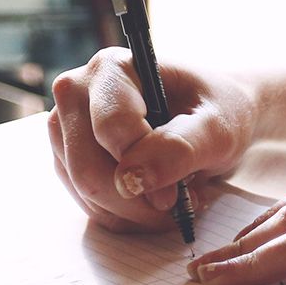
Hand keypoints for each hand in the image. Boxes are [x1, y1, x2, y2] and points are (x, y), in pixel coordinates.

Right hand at [47, 47, 257, 231]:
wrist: (213, 118)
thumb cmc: (218, 112)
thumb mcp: (217, 128)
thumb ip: (179, 147)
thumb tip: (132, 179)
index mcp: (112, 68)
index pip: (110, 129)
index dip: (146, 168)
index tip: (178, 192)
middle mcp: (77, 93)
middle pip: (87, 168)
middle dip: (137, 201)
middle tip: (178, 204)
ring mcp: (67, 128)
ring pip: (85, 193)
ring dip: (134, 212)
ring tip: (173, 199)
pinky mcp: (69, 160)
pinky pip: (89, 205)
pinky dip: (125, 216)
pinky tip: (154, 203)